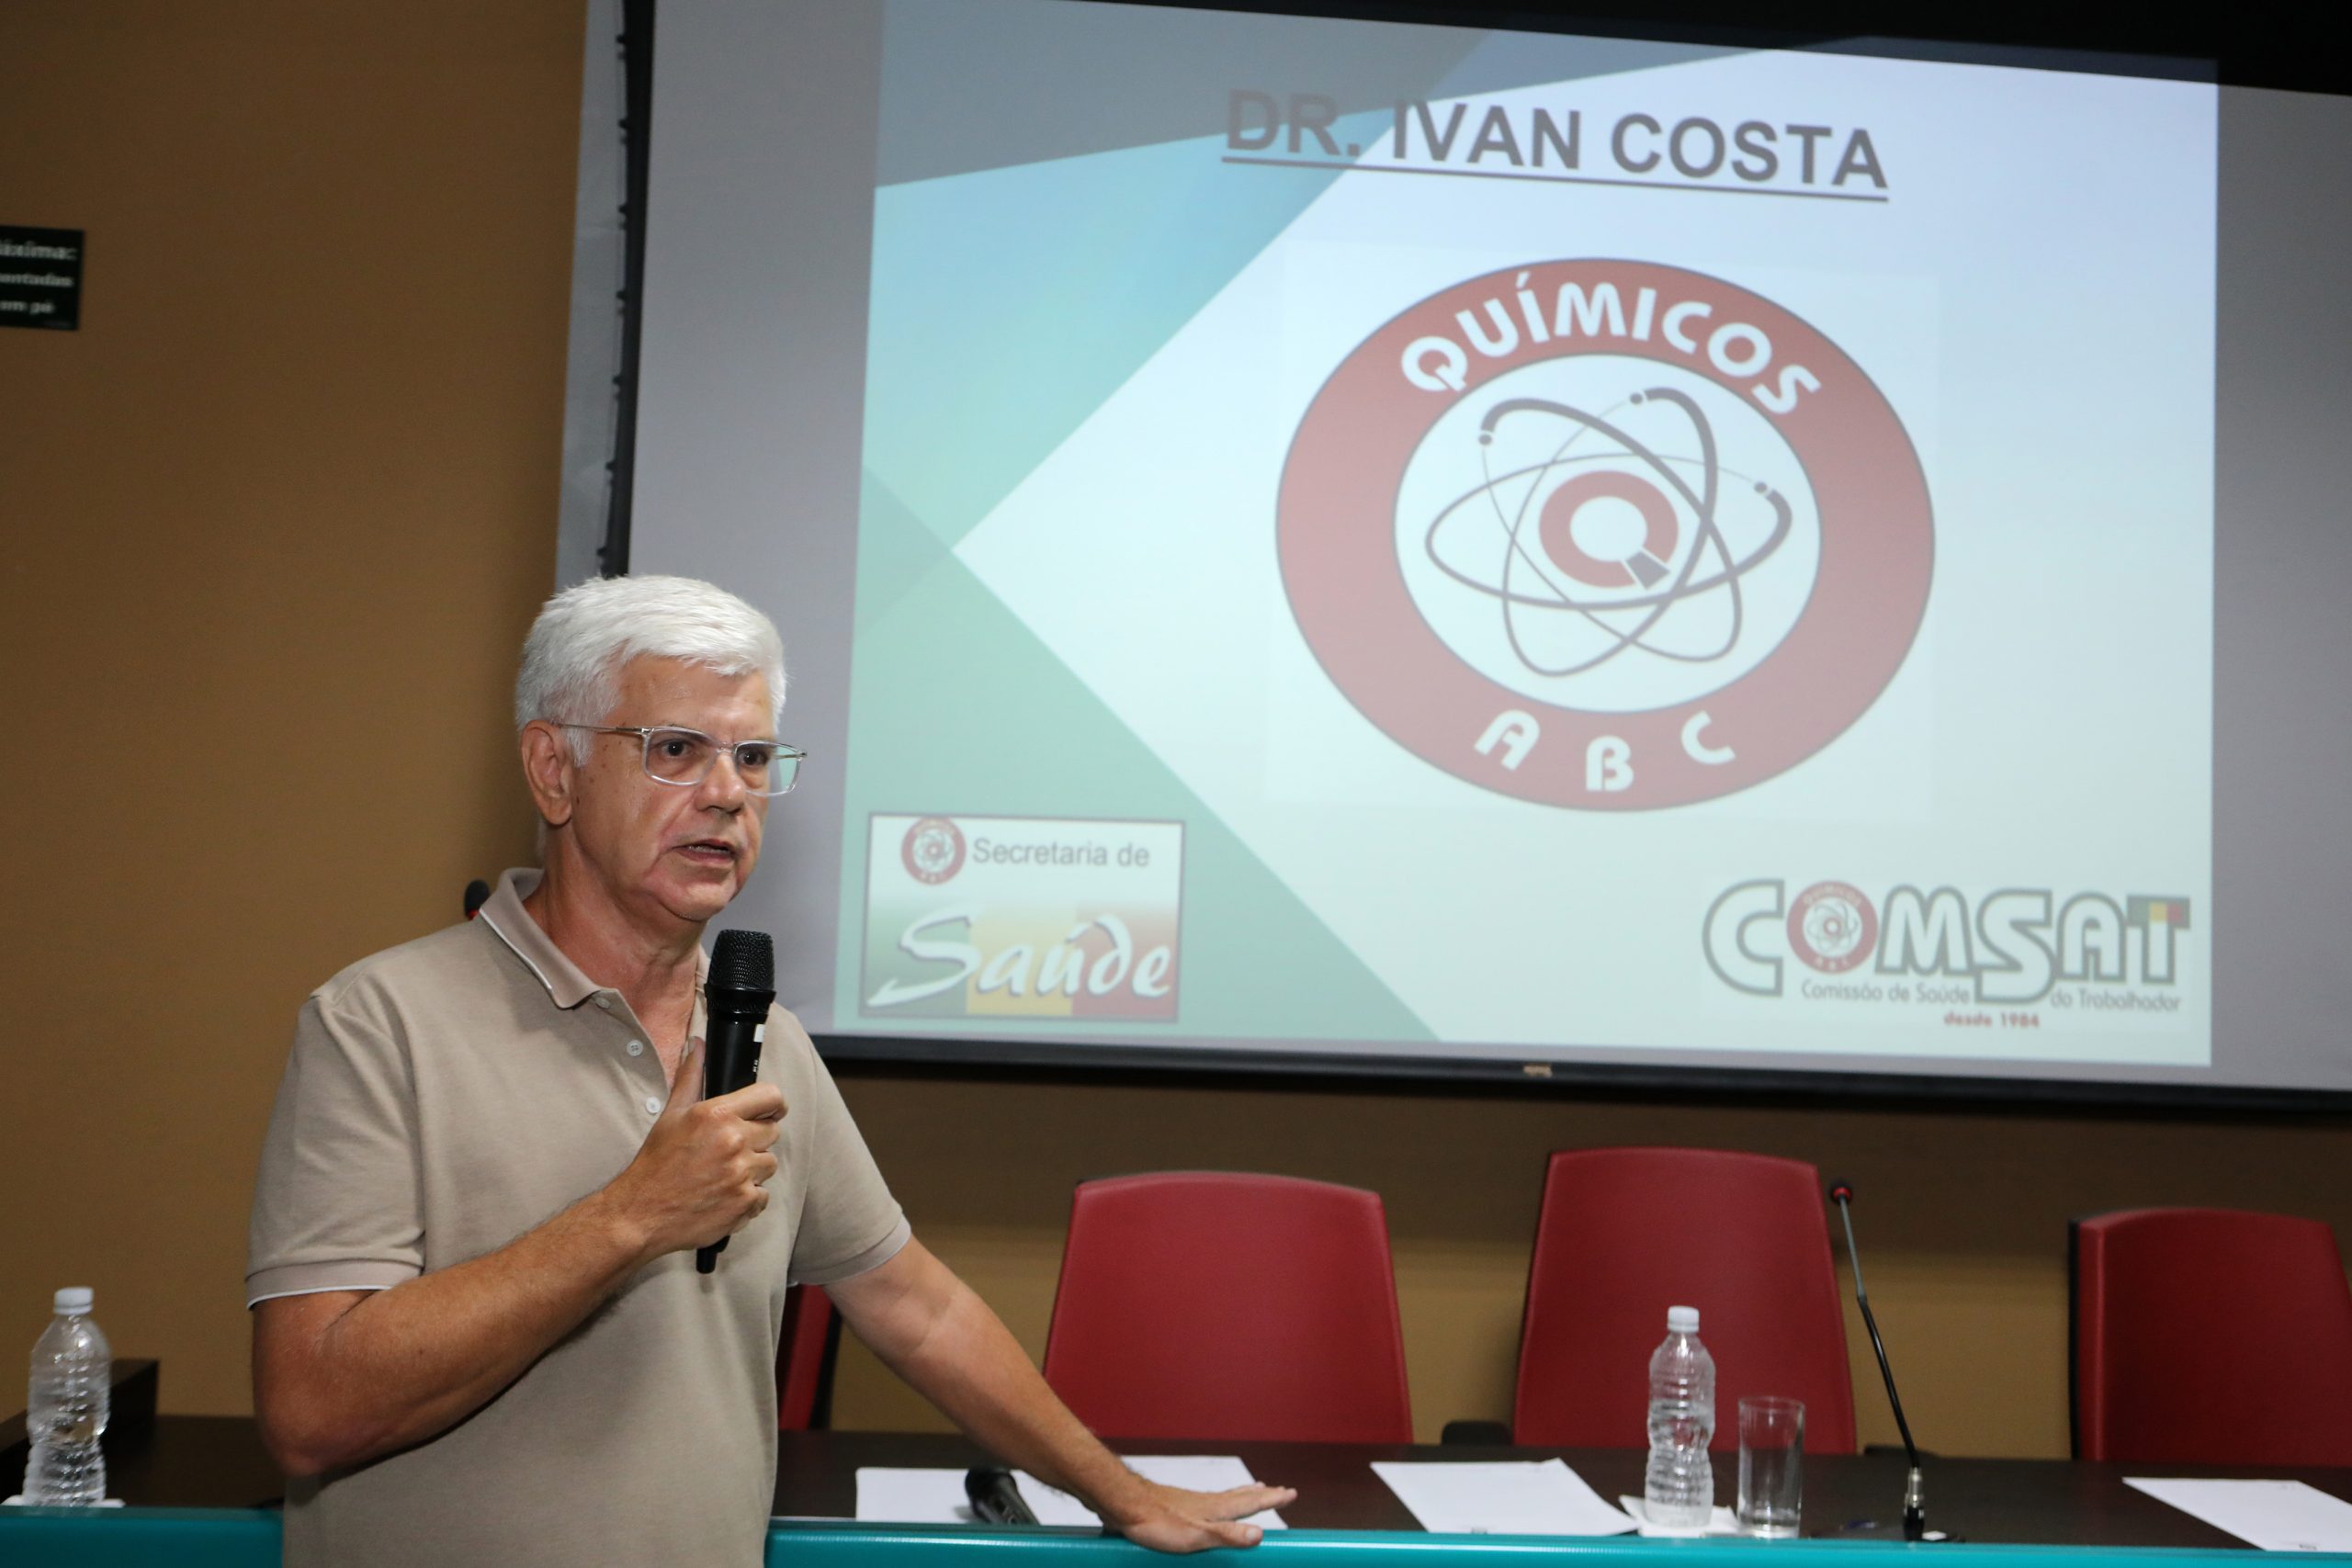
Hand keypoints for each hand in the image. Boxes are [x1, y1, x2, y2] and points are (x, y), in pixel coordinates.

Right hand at [602, 1039, 786, 1262]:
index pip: (771, 1097)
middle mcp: (734, 1141)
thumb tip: (698, 1044)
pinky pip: (763, 1195)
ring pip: (769, 1164)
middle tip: (728, 1150)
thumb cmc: (655, 1163)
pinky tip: (723, 1196)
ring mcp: (742, 1174)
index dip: (772, 1104)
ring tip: (722, 1174)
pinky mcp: (745, 1203)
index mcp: (718, 1114)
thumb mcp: (671, 1115)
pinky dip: (747, 1198)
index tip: (768, 1111)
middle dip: (755, 1139)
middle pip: (772, 1132)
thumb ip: (690, 1076)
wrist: (641, 1213)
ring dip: (752, 1170)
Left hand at [1103, 1479, 1297, 1553]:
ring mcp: (1190, 1502)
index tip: (1291, 1493)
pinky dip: (1218, 1501)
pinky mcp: (1175, 1505)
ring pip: (1224, 1498)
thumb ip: (1227, 1536)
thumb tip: (1259, 1535)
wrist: (1123, 1503)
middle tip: (1278, 1490)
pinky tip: (1207, 1505)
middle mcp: (1206, 1503)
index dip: (1271, 1501)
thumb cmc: (1157, 1522)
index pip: (1250, 1504)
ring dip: (1242, 1495)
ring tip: (1253, 1490)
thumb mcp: (1195, 1536)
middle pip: (1240, 1497)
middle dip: (1261, 1495)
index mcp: (1215, 1510)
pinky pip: (1206, 1502)